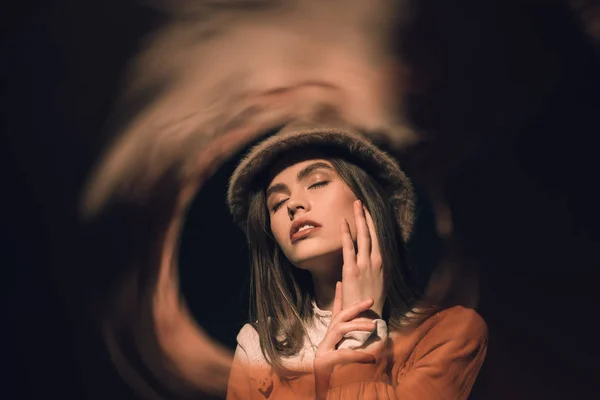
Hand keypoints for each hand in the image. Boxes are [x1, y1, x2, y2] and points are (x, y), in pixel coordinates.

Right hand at [314, 282, 376, 398]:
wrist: (325, 398)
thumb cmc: (340, 383)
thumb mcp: (351, 364)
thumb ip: (361, 352)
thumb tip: (379, 344)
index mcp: (332, 343)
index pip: (335, 316)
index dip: (338, 299)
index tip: (340, 282)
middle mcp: (325, 344)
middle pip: (339, 319)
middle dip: (354, 307)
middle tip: (370, 300)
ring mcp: (322, 354)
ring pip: (339, 330)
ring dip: (357, 325)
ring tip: (373, 326)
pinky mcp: (323, 365)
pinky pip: (343, 355)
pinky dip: (358, 355)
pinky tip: (371, 357)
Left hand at [340, 200, 384, 317]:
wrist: (368, 318)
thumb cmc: (369, 305)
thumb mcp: (373, 287)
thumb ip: (365, 275)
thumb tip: (349, 274)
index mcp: (381, 264)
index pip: (378, 239)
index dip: (373, 224)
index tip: (369, 212)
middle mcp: (376, 261)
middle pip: (372, 233)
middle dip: (366, 216)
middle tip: (360, 202)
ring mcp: (365, 264)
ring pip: (363, 236)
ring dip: (358, 219)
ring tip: (355, 205)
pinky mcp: (353, 269)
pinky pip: (349, 247)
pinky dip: (346, 233)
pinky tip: (343, 222)